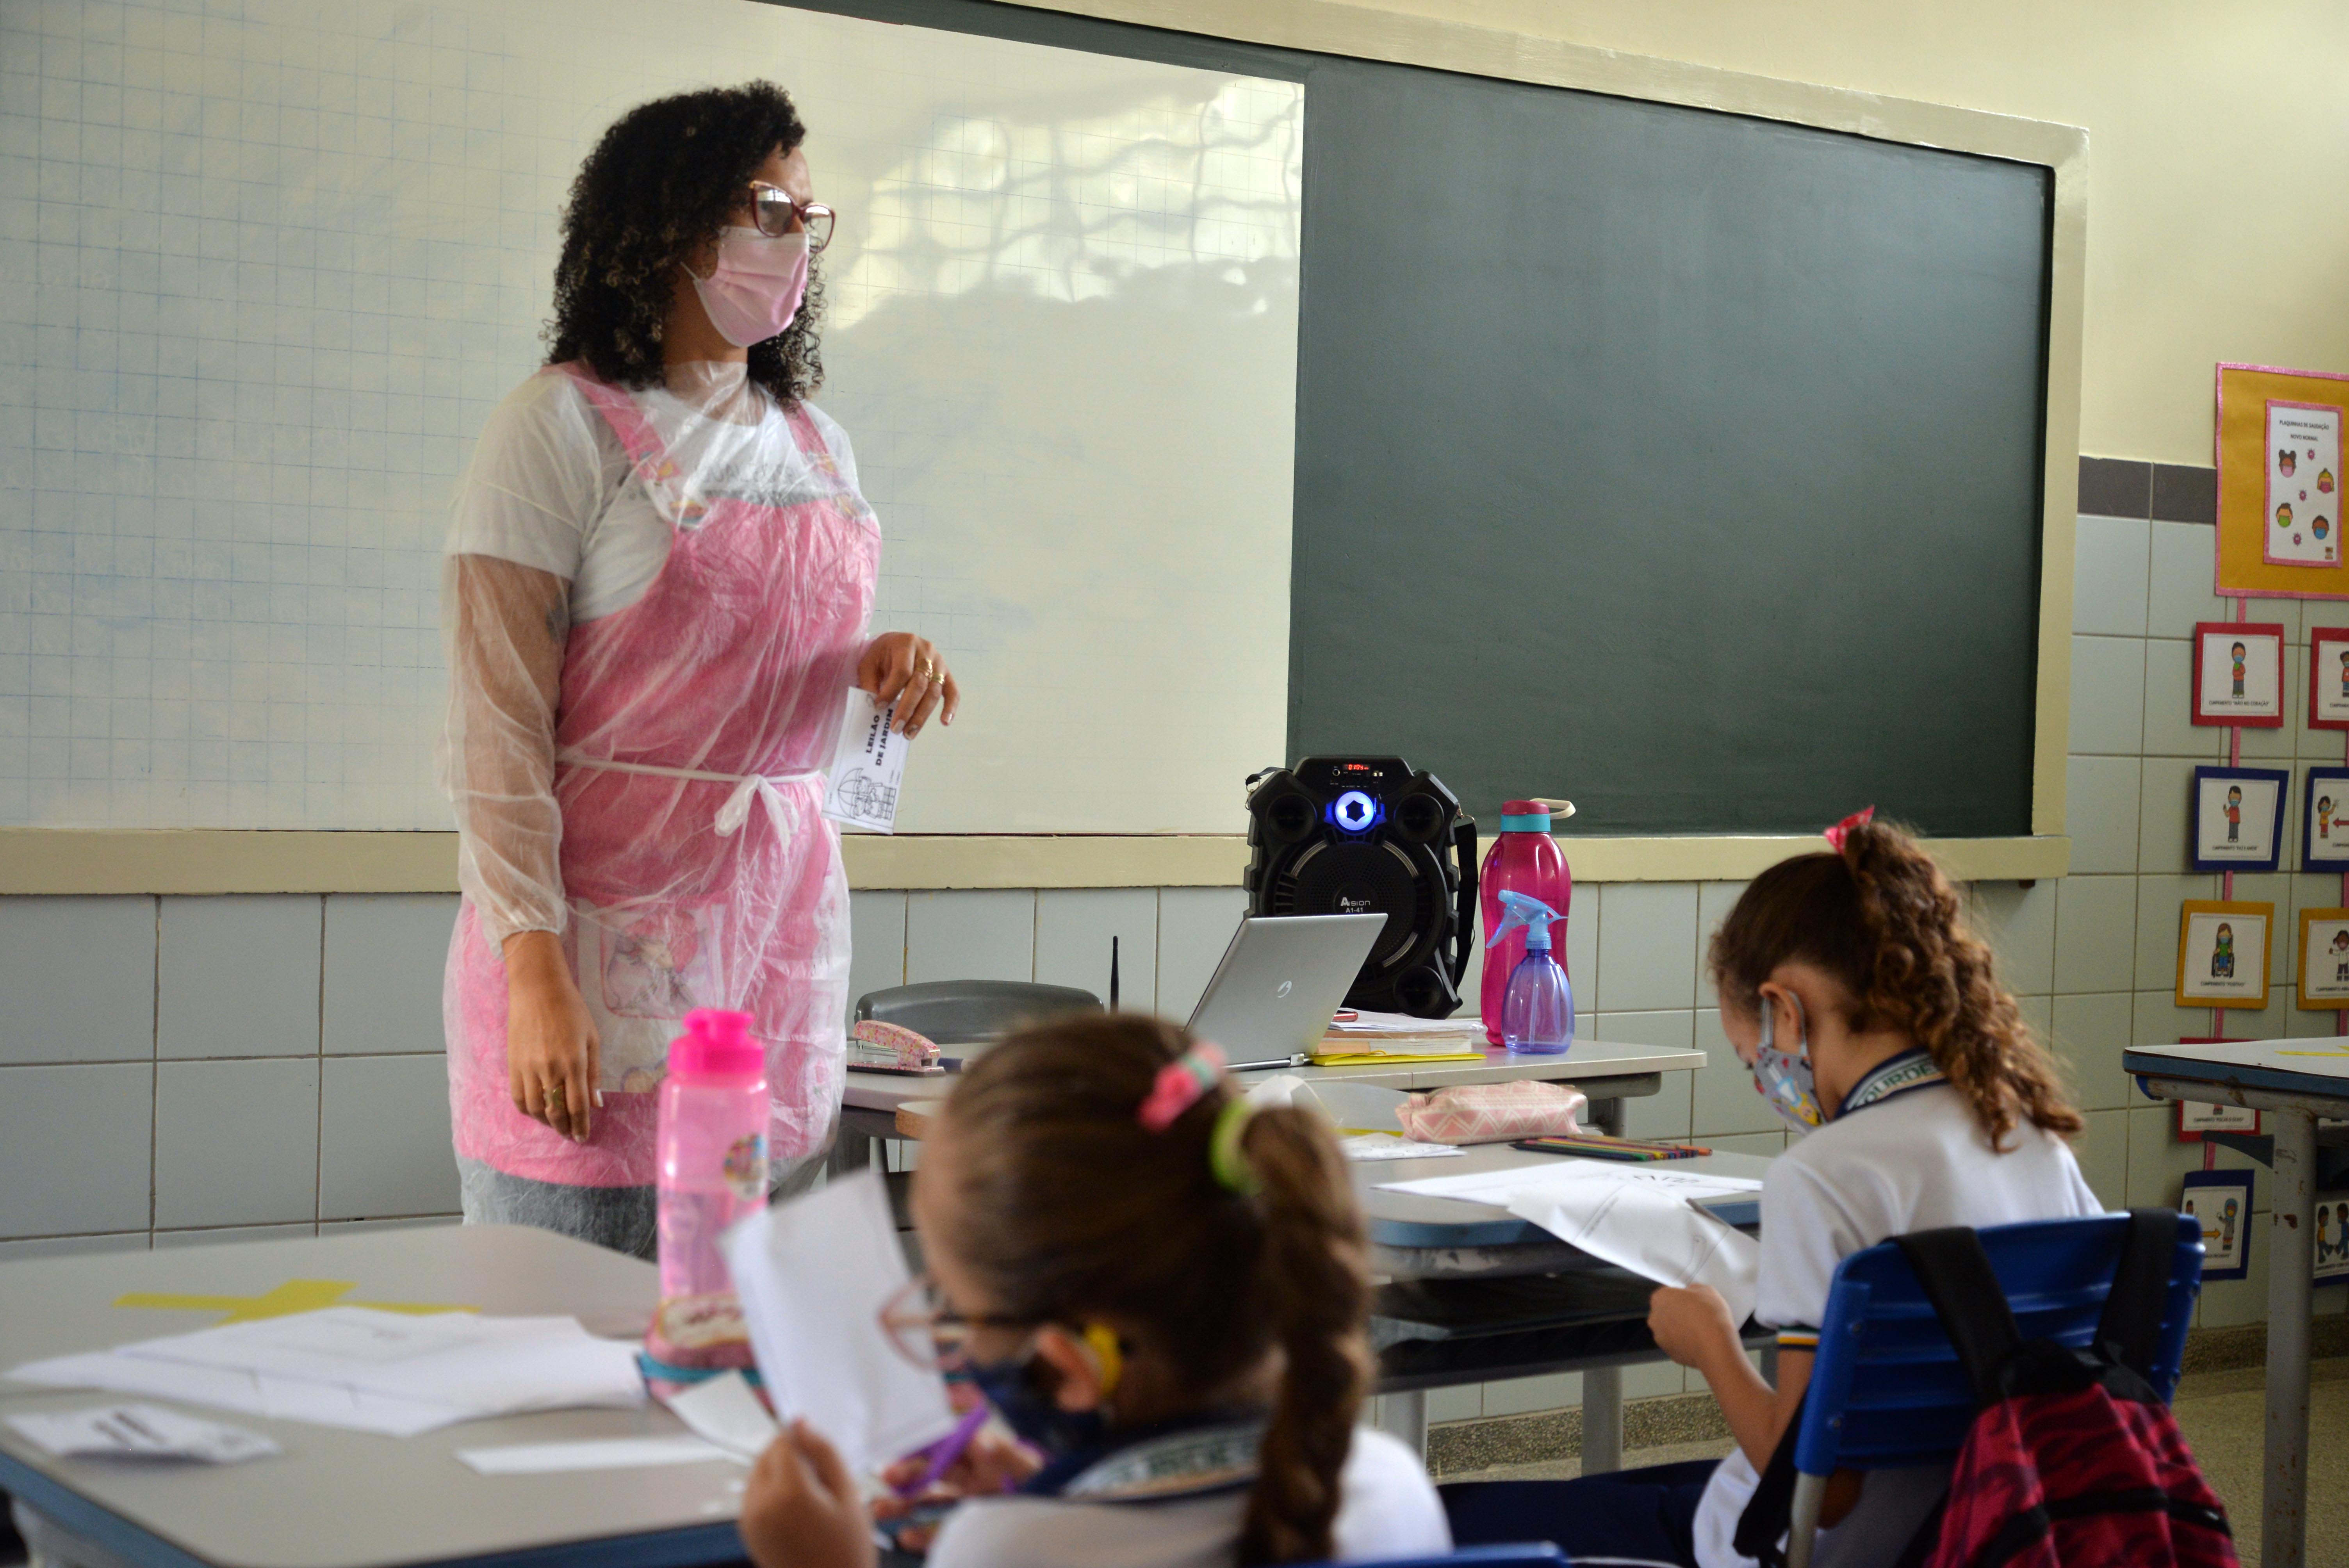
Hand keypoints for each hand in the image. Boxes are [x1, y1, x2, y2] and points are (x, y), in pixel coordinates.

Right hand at [502, 930, 598, 1141]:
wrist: (537, 989)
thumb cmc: (571, 1010)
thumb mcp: (592, 1039)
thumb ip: (594, 1073)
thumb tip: (597, 1103)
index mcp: (574, 1063)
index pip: (578, 1106)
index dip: (581, 1126)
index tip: (583, 1137)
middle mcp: (550, 1069)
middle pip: (555, 1112)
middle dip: (564, 1128)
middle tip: (570, 1135)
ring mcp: (528, 1068)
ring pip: (535, 1109)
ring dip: (546, 1122)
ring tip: (555, 1124)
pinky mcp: (513, 1065)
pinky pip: (517, 1097)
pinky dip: (527, 1110)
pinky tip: (537, 1111)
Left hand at [740, 1420, 876, 1567]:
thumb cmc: (847, 1549)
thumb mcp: (848, 1494)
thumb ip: (824, 1452)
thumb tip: (801, 1423)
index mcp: (787, 1493)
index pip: (783, 1441)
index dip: (803, 1440)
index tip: (822, 1456)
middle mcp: (760, 1503)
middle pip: (767, 1454)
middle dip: (791, 1457)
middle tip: (821, 1482)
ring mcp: (749, 1519)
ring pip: (759, 1472)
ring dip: (780, 1473)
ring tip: (811, 1500)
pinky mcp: (747, 1531)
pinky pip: (755, 1493)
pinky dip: (772, 1491)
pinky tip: (798, 1512)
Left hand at [859, 632, 958, 737]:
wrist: (897, 642)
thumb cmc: (882, 654)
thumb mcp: (869, 663)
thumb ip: (870, 682)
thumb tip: (875, 708)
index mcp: (906, 644)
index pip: (902, 671)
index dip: (891, 690)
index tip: (879, 707)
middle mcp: (926, 651)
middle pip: (920, 684)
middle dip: (907, 709)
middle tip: (896, 728)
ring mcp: (939, 663)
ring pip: (934, 692)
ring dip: (922, 715)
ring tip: (909, 733)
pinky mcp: (947, 674)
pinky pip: (953, 692)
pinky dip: (951, 707)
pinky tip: (945, 722)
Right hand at [871, 1428, 1038, 1549]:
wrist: (1055, 1523)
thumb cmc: (1044, 1486)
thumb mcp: (1029, 1468)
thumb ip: (1009, 1455)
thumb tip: (985, 1442)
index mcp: (980, 1454)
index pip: (945, 1443)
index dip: (923, 1443)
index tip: (903, 1444)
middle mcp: (967, 1477)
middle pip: (931, 1472)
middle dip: (908, 1472)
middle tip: (887, 1475)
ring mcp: (963, 1504)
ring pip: (927, 1501)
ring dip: (903, 1504)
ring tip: (879, 1510)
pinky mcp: (964, 1528)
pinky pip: (937, 1531)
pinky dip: (921, 1535)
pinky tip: (906, 1536)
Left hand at [1647, 1283, 1740, 1370]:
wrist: (1715, 1346)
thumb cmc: (1709, 1314)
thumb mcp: (1706, 1290)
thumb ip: (1693, 1290)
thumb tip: (1691, 1294)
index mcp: (1660, 1298)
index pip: (1667, 1294)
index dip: (1681, 1298)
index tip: (1693, 1303)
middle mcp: (1654, 1318)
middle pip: (1666, 1312)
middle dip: (1678, 1313)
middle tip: (1697, 1316)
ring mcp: (1660, 1338)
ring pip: (1670, 1330)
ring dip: (1680, 1329)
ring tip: (1700, 1331)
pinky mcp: (1669, 1353)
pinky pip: (1676, 1344)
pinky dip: (1684, 1343)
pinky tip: (1699, 1343)